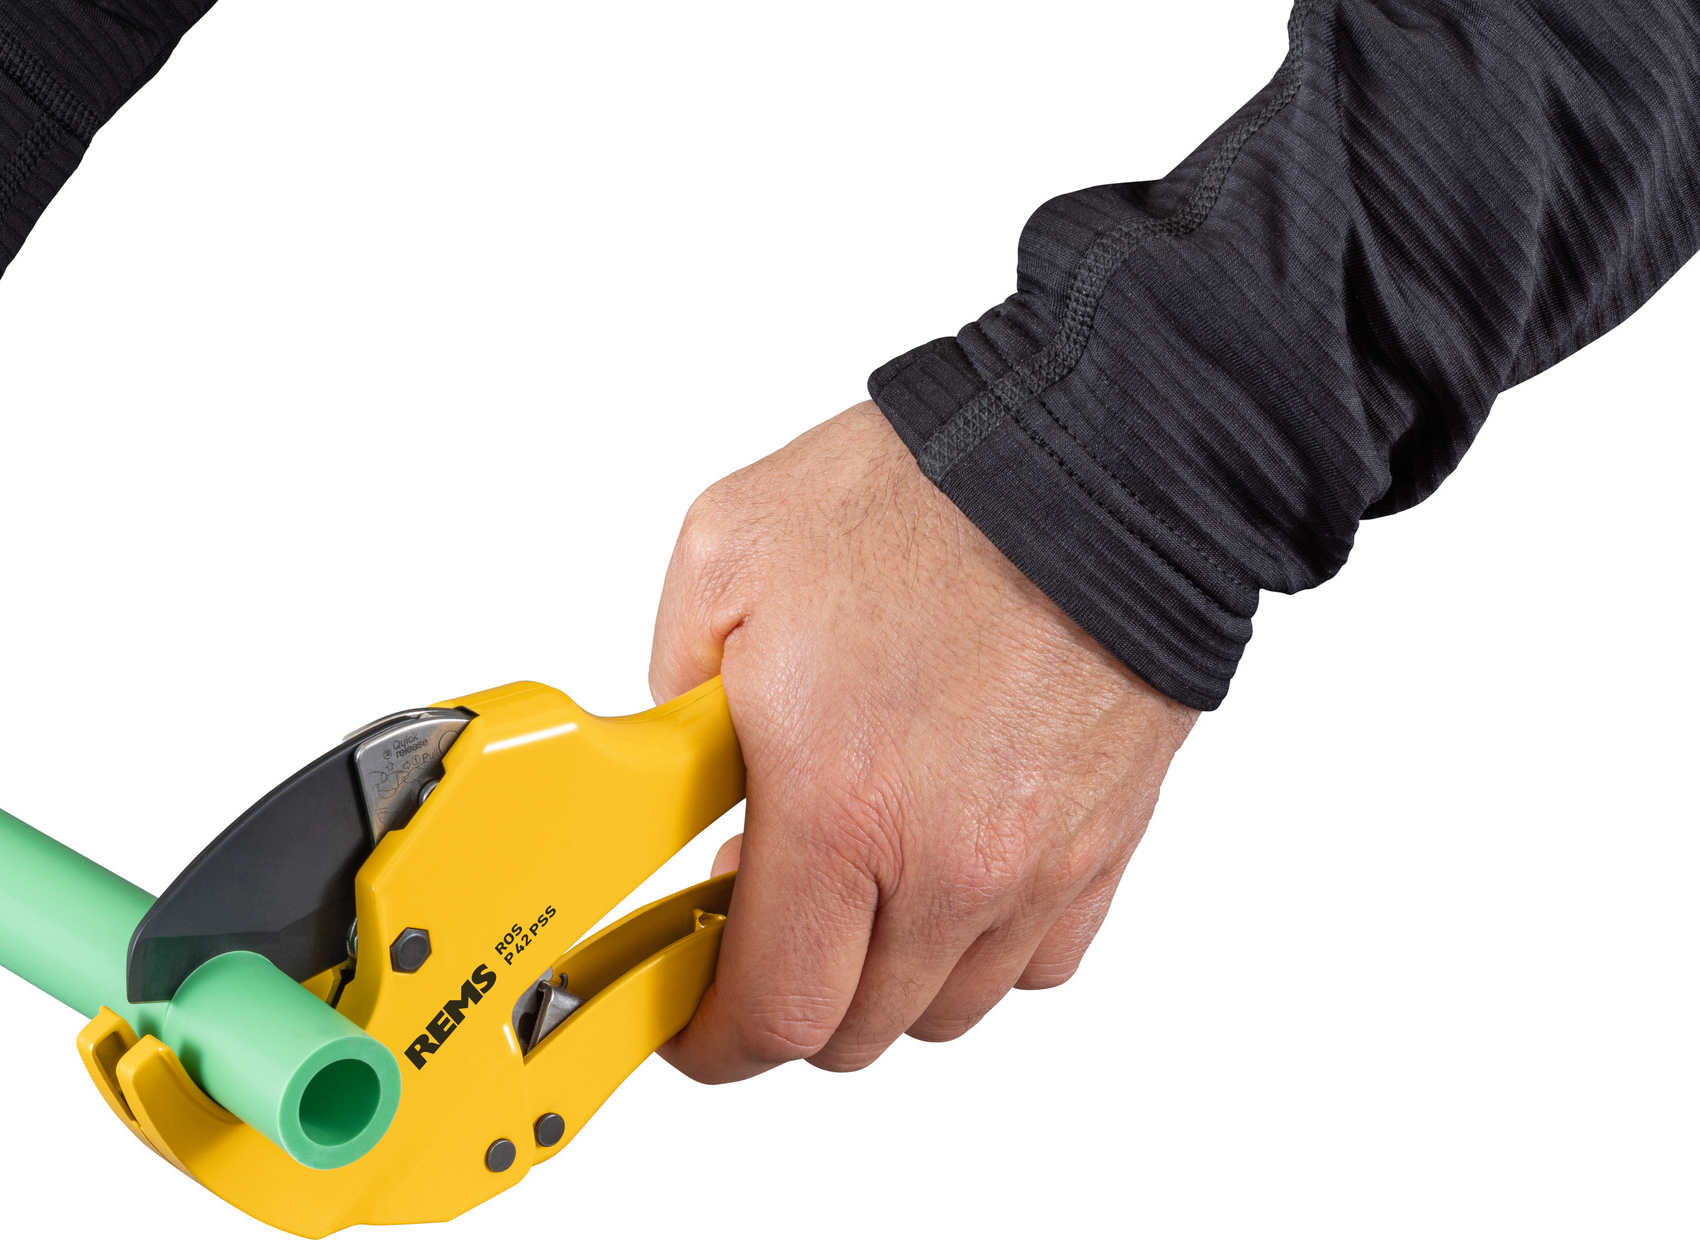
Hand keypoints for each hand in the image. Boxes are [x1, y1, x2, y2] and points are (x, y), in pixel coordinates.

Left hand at [650, 401, 1196, 1080]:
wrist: (1104, 452)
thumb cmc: (925, 492)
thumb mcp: (721, 560)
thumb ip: (672, 692)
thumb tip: (667, 773)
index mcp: (840, 804)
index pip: (771, 1012)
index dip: (710, 1042)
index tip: (679, 1018)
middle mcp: (950, 862)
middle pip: (853, 1032)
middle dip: (780, 1000)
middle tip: (746, 924)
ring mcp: (1038, 866)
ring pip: (943, 1010)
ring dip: (876, 977)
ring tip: (843, 885)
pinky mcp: (1104, 845)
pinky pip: (1032, 961)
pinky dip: (973, 946)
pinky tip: (935, 868)